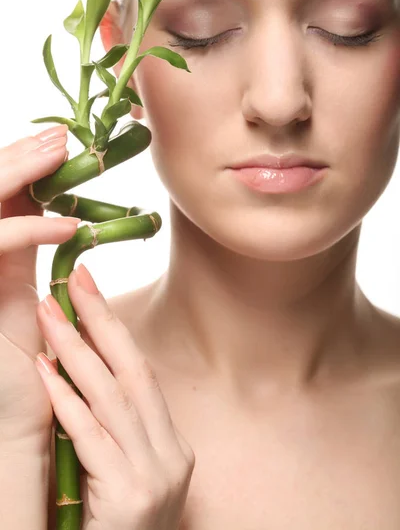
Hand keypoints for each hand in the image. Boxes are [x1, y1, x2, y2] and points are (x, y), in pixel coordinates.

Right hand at [0, 125, 79, 446]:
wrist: (15, 425)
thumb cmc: (26, 363)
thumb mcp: (23, 294)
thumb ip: (26, 251)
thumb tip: (50, 208)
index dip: (14, 164)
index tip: (52, 142)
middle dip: (15, 159)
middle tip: (57, 136)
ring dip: (16, 177)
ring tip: (60, 154)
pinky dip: (27, 232)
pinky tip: (67, 226)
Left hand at [35, 263, 195, 529]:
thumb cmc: (113, 527)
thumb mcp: (124, 472)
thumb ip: (115, 429)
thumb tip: (83, 372)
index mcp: (172, 445)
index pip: (141, 374)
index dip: (114, 329)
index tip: (89, 289)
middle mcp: (171, 455)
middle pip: (133, 373)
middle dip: (102, 322)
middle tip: (73, 282)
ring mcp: (156, 476)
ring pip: (112, 398)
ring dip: (76, 351)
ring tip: (49, 316)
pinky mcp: (130, 497)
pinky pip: (92, 437)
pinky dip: (67, 400)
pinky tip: (44, 371)